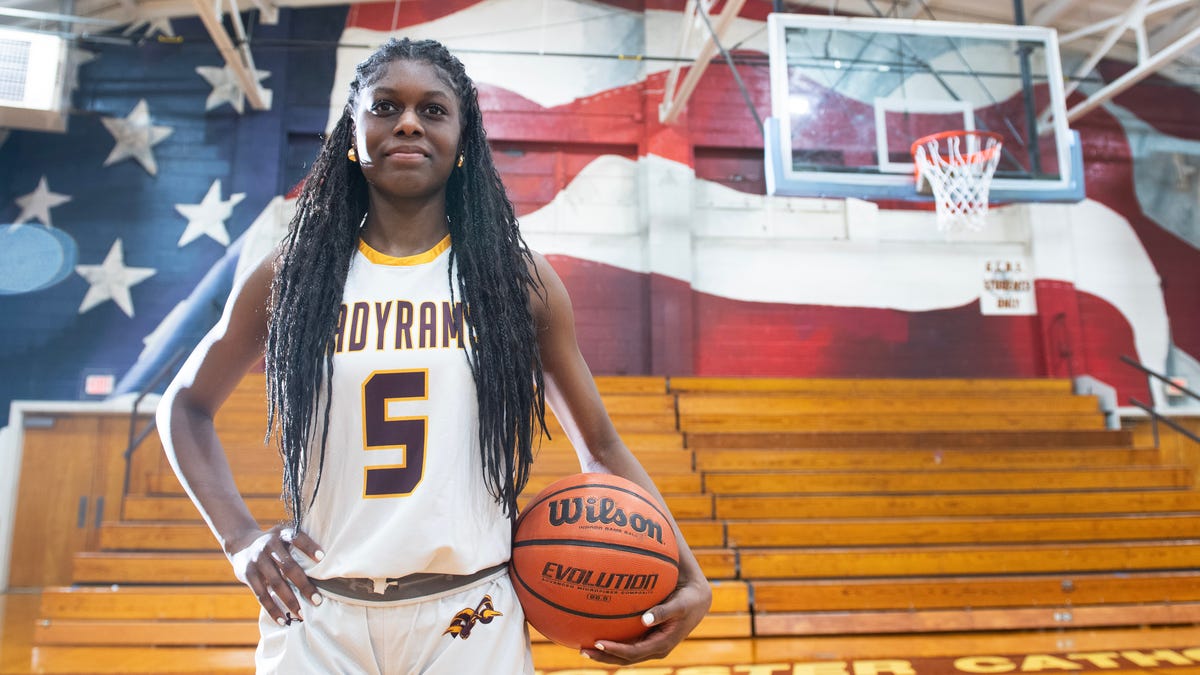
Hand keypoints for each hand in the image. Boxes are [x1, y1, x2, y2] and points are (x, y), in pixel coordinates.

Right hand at [225, 524, 324, 626]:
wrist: (241, 544)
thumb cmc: (274, 544)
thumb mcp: (283, 537)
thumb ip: (298, 546)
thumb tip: (327, 566)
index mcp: (282, 534)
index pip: (297, 538)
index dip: (309, 547)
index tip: (322, 558)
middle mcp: (269, 545)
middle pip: (289, 567)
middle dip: (304, 585)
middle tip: (317, 600)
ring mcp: (257, 560)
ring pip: (276, 583)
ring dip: (290, 601)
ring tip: (302, 614)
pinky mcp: (248, 574)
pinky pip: (261, 595)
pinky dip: (272, 609)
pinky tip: (282, 620)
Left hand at [580, 573, 712, 664]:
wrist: (697, 601)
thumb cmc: (688, 600)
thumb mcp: (680, 604)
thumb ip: (664, 611)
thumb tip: (645, 619)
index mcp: (661, 645)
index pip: (633, 653)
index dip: (615, 650)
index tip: (598, 643)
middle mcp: (654, 648)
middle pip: (624, 658)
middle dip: (603, 656)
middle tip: (583, 650)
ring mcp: (650, 645)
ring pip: (624, 654)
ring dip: (604, 652)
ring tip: (583, 646)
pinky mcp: (646, 638)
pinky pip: (626, 642)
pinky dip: (612, 641)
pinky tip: (596, 630)